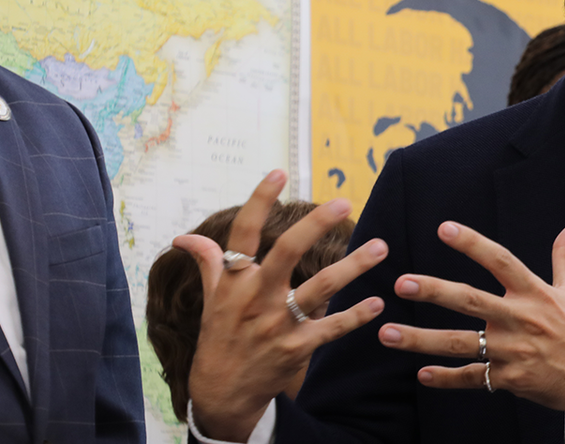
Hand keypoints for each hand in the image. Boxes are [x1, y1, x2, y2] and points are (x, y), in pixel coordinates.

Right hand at [175, 170, 388, 441]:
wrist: (223, 391)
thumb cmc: (220, 336)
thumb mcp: (211, 299)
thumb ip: (208, 262)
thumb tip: (184, 237)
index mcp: (234, 281)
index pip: (244, 233)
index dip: (259, 201)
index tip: (279, 172)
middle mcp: (256, 298)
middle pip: (287, 253)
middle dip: (315, 226)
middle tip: (344, 202)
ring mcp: (278, 323)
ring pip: (320, 288)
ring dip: (353, 267)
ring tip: (380, 246)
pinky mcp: (297, 347)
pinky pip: (332, 328)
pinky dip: (356, 316)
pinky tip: (377, 303)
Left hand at [379, 220, 564, 425]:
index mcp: (537, 293)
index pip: (501, 260)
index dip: (472, 243)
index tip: (443, 228)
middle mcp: (522, 319)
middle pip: (472, 301)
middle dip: (434, 291)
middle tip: (402, 282)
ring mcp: (514, 352)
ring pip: (461, 344)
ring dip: (421, 340)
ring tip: (388, 334)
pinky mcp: (511, 380)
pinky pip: (472, 378)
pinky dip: (446, 379)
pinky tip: (422, 375)